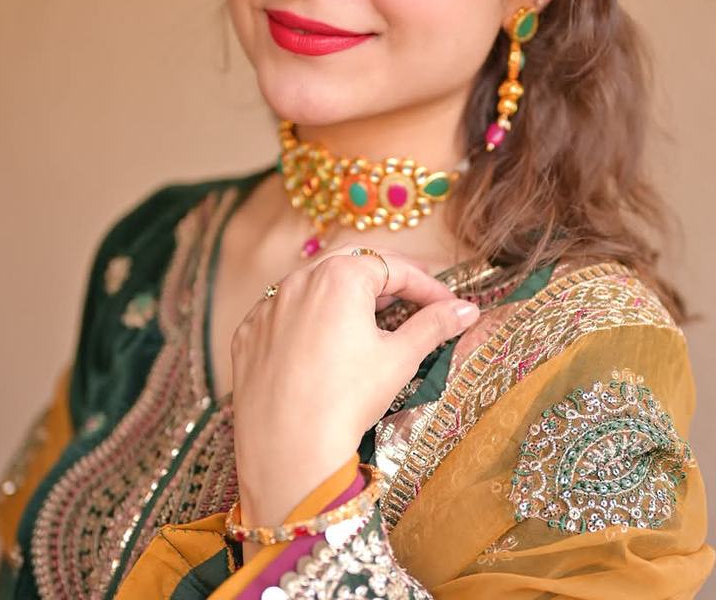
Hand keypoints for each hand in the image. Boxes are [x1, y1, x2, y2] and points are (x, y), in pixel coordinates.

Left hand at [230, 242, 479, 528]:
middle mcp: (299, 279)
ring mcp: (267, 305)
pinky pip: (281, 312)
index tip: (447, 303)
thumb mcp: (399, 358)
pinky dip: (305, 316)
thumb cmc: (348, 399)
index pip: (393, 267)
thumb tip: (468, 310)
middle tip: (411, 294)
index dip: (426, 284)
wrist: (288, 451)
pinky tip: (321, 339)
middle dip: (385, 276)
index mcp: (340, 276)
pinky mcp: (247, 333)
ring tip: (369, 313)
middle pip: (351, 263)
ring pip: (312, 284)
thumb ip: (434, 325)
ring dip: (343, 292)